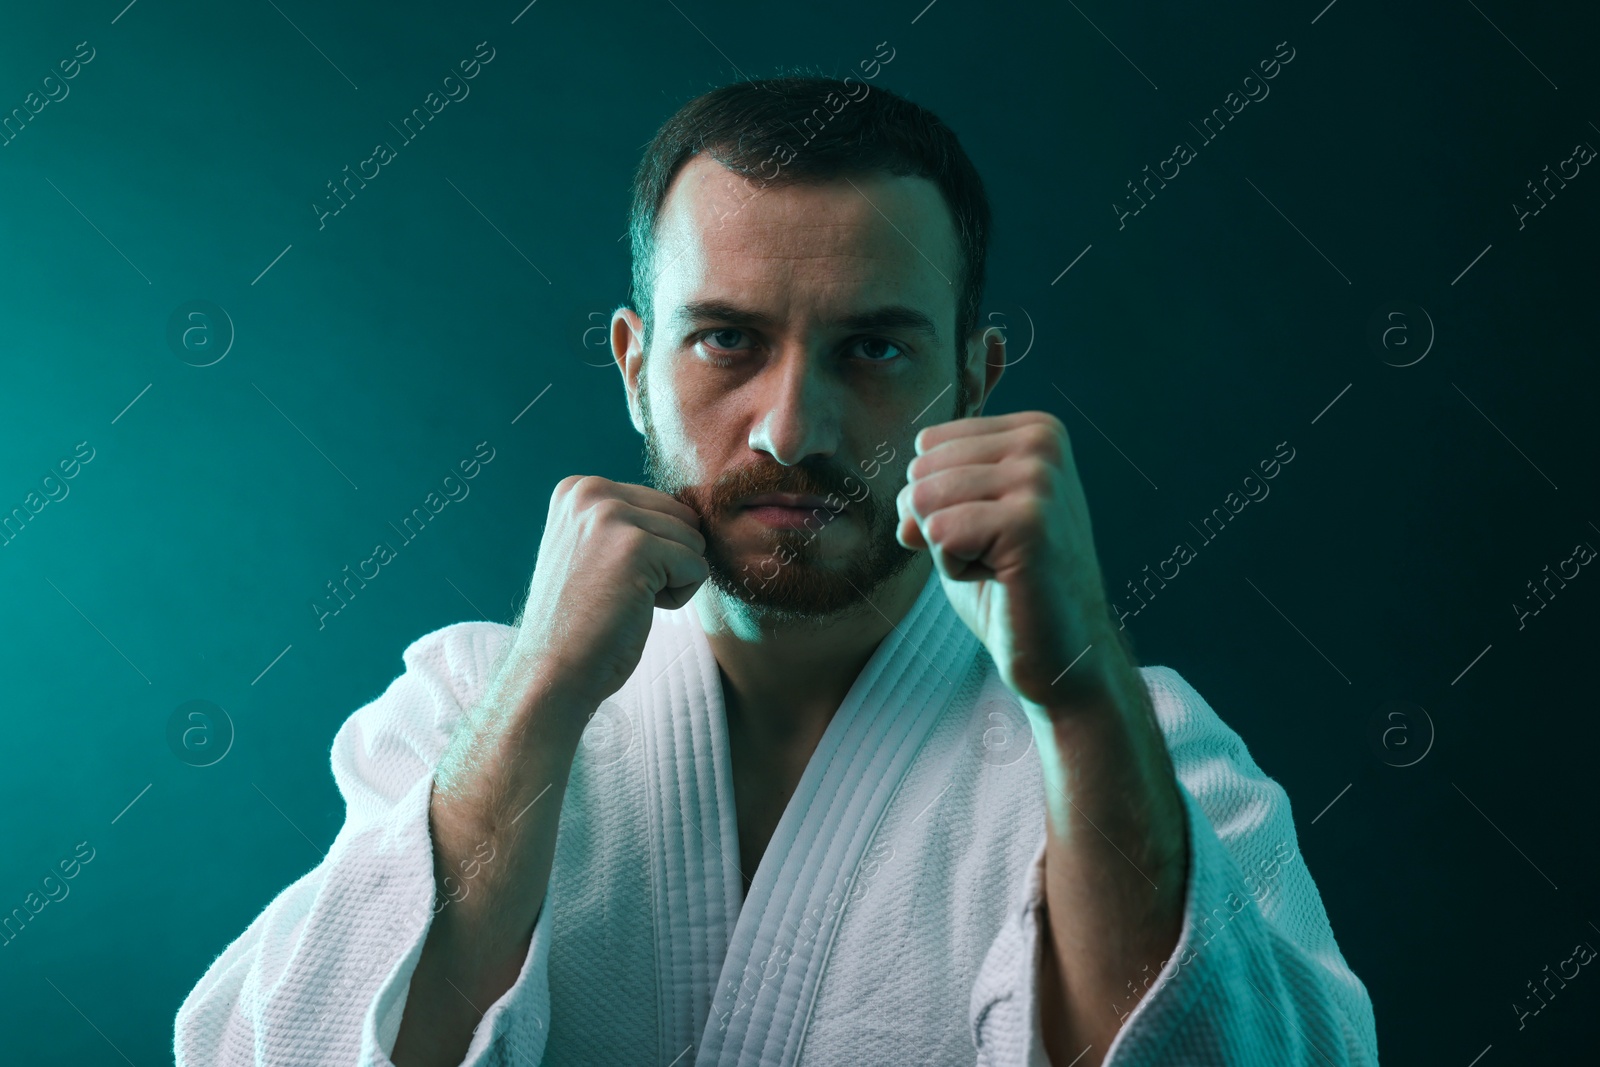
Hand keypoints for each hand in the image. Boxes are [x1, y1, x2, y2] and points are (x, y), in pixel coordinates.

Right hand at [514, 476, 708, 711]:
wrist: (553, 669)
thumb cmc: (581, 620)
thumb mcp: (592, 548)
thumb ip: (627, 521)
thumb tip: (690, 514)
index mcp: (579, 488)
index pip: (661, 505)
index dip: (647, 552)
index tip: (603, 577)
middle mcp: (591, 491)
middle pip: (682, 518)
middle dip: (665, 562)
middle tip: (616, 592)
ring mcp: (612, 515)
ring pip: (693, 542)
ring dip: (670, 581)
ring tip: (622, 600)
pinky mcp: (638, 546)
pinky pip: (698, 568)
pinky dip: (677, 599)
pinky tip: (634, 610)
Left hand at [895, 411, 1114, 708]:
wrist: (1064, 653)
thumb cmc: (1010, 587)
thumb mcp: (968, 515)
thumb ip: (934, 484)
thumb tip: (904, 502)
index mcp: (1034, 431)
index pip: (928, 444)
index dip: (939, 501)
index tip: (989, 531)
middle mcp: (1042, 444)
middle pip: (921, 469)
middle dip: (938, 525)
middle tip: (993, 555)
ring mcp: (1040, 480)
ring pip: (923, 499)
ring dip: (945, 549)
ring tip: (997, 566)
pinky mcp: (1030, 523)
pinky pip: (939, 533)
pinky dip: (955, 569)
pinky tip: (1001, 580)